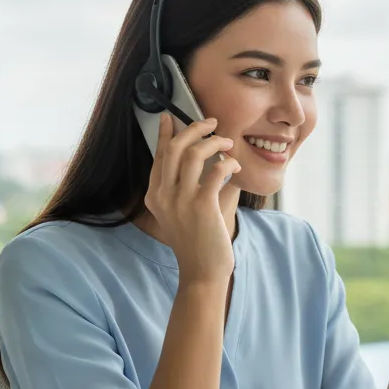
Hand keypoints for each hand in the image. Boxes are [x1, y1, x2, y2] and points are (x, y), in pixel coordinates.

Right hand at [143, 112, 240, 283]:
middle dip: (193, 128)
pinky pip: (215, 170)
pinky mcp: (202, 206)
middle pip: (174, 148)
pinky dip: (227, 162)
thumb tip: (199, 155)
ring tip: (227, 142)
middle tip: (211, 122)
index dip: (165, 133)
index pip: (158, 156)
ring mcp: (181, 201)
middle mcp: (163, 196)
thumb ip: (182, 187)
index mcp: (154, 196)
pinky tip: (234, 165)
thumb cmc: (196, 241)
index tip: (171, 117)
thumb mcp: (179, 213)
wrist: (202, 272)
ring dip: (214, 142)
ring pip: (193, 154)